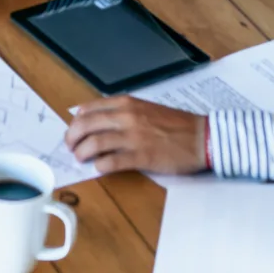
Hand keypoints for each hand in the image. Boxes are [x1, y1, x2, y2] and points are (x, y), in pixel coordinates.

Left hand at [64, 98, 207, 176]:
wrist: (203, 137)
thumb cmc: (176, 124)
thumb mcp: (146, 109)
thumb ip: (122, 112)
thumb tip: (94, 120)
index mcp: (128, 103)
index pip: (89, 109)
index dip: (76, 122)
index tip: (73, 130)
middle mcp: (127, 116)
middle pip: (86, 125)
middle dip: (72, 138)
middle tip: (70, 148)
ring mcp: (133, 136)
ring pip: (94, 143)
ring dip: (82, 153)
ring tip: (81, 159)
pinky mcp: (142, 156)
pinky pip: (112, 162)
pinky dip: (100, 166)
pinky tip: (99, 168)